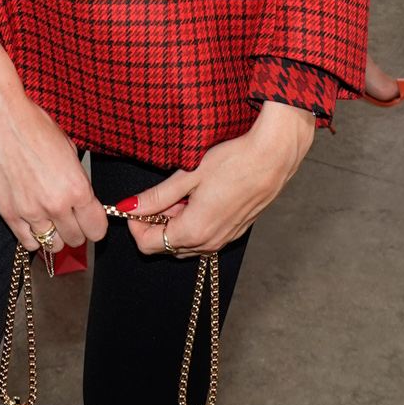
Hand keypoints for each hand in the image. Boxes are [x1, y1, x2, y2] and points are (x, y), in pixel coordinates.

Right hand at [0, 36, 105, 252]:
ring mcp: (31, 212)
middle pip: (76, 240)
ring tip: (49, 219)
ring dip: (54, 235)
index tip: (90, 220)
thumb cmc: (34, 126)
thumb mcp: (69, 149)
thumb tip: (81, 199)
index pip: (96, 229)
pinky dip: (33, 236)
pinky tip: (32, 221)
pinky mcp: (8, 213)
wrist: (0, 118)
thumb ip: (77, 180)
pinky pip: (27, 242)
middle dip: (75, 230)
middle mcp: (56, 205)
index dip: (95, 225)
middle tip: (69, 217)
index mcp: (77, 188)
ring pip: (52, 245)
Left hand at [122, 102, 315, 256]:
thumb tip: (130, 207)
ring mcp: (225, 239)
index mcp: (193, 230)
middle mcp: (209, 242)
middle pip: (167, 246)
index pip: (148, 245)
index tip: (136, 205)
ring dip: (176, 223)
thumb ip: (157, 196)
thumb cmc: (233, 161)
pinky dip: (194, 223)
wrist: (273, 157)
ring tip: (184, 192)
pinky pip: (205, 237)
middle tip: (162, 195)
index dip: (135, 226)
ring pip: (187, 243)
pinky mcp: (236, 231)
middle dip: (156, 224)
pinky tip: (201, 197)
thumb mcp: (187, 175)